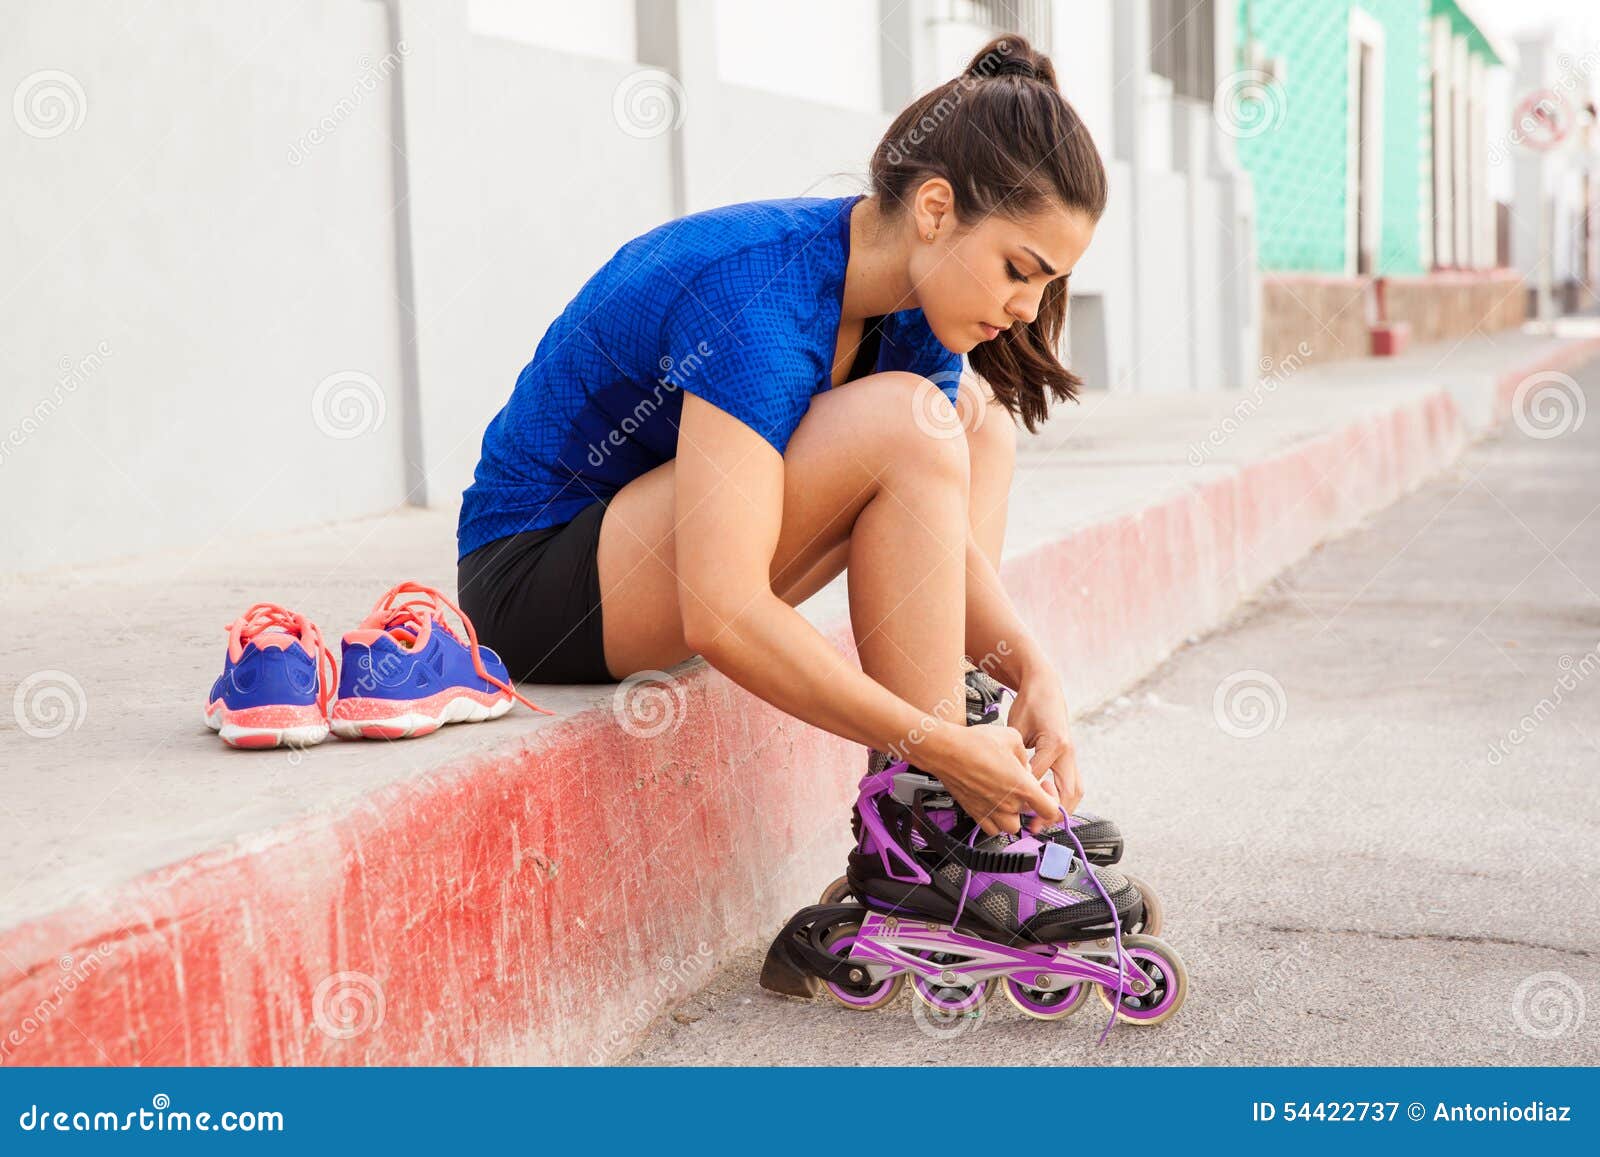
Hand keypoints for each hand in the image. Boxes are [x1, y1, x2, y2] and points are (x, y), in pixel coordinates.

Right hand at [919, 723, 1057, 836]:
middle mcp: (1008, 803)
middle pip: (1029, 816)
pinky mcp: (975, 813)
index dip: (1052, 800)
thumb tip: (1024, 766)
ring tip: (1007, 798)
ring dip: (1013, 815)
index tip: (1043, 788)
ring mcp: (990, 811)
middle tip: (1019, 786)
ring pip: (1011, 827)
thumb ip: (1025, 756)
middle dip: (1028, 802)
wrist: (946, 750)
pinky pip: (991, 829)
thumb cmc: (974, 743)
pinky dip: (995, 822)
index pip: (1050, 809)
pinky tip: (993, 805)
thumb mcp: (1012, 737)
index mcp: (1022, 786)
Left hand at [1007, 672, 1082, 818]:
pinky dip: (1063, 798)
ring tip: (1043, 822)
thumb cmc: (1029, 704)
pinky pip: (1072, 783)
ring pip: (1075, 790)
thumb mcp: (1016, 727)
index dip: (1028, 796)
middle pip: (1070, 791)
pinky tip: (1048, 808)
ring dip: (1062, 809)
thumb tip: (1011, 780)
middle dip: (1054, 812)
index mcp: (1055, 743)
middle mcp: (1068, 752)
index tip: (1016, 810)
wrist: (1045, 687)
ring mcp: (1071, 755)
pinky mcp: (1069, 757)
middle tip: (1036, 827)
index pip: (1041, 778)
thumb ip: (1016, 753)